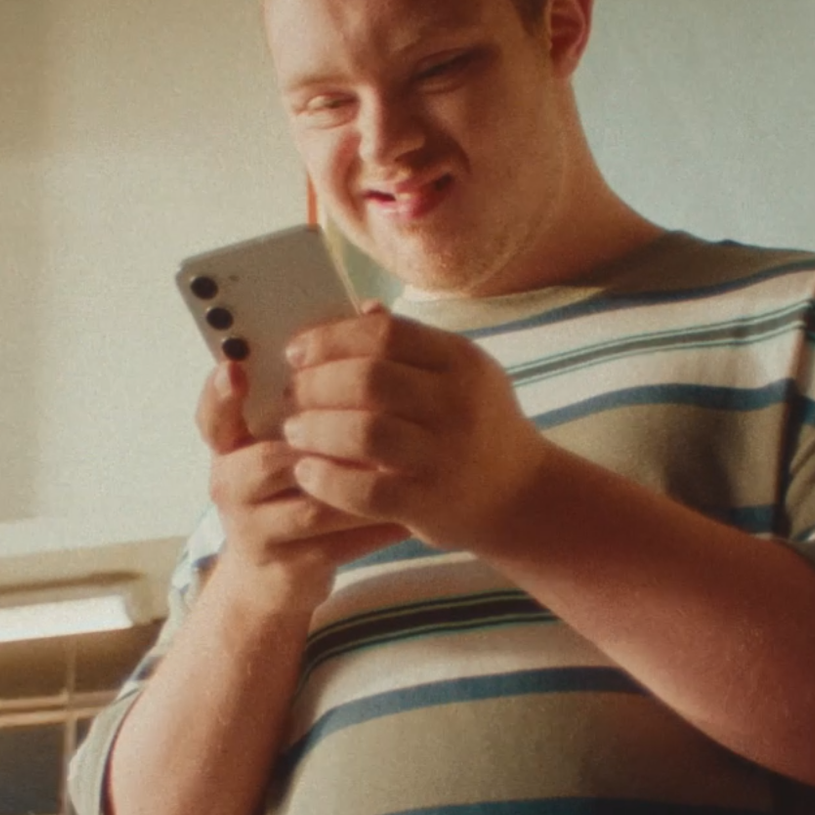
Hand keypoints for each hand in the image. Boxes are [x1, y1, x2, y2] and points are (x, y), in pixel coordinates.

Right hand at [197, 360, 404, 614]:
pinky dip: (373, 525)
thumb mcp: (293, 439)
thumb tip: (371, 311)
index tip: (236, 368)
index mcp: (231, 444)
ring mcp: (253, 527)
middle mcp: (229, 483)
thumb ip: (321, 387)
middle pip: (271, 457)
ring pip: (312, 500)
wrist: (279, 575)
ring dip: (361, 482)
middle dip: (329, 439)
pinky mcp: (284, 564)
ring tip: (405, 466)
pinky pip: (335, 541)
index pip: (213, 415)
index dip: (219, 393)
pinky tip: (409, 512)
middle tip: (381, 419)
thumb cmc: (295, 487)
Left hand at [280, 304, 551, 551]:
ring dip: (315, 430)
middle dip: (315, 384)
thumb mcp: (461, 374)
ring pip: (363, 433)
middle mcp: (458, 405)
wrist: (523, 495)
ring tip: (293, 431)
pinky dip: (326, 480)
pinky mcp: (431, 505)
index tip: (296, 353)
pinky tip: (306, 473)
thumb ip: (411, 344)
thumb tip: (360, 309)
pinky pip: (365, 491)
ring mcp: (446, 457)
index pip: (385, 334)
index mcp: (462, 361)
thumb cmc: (479, 425)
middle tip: (291, 395)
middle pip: (368, 380)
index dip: (331, 339)